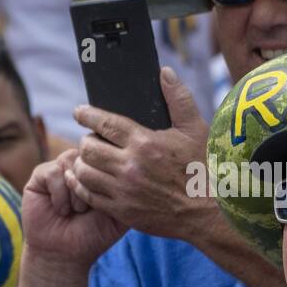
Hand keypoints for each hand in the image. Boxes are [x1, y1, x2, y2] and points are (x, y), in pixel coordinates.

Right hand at [22, 148, 126, 265]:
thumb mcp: (119, 214)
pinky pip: (54, 172)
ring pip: (72, 162)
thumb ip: (128, 192)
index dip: (108, 182)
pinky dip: (60, 195)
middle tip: (88, 211)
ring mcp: (61, 168)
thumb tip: (134, 169)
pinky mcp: (41, 175)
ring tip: (76, 211)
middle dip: (92, 187)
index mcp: (101, 171)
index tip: (103, 208)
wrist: (64, 254)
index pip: (109, 157)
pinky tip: (62, 210)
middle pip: (91, 157)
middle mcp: (81, 166)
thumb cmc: (93, 235)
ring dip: (76, 193)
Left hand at [69, 66, 212, 240]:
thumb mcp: (195, 130)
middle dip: (85, 139)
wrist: (207, 214)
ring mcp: (124, 191)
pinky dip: (80, 185)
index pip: (105, 123)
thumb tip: (165, 72)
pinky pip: (89, 196)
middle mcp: (130, 166)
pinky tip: (82, 179)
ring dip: (81, 162)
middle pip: (88, 148)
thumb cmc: (203, 168)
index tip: (79, 112)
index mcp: (145, 143)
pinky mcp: (122, 211)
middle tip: (91, 138)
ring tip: (88, 159)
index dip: (87, 115)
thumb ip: (179, 99)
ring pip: (84, 172)